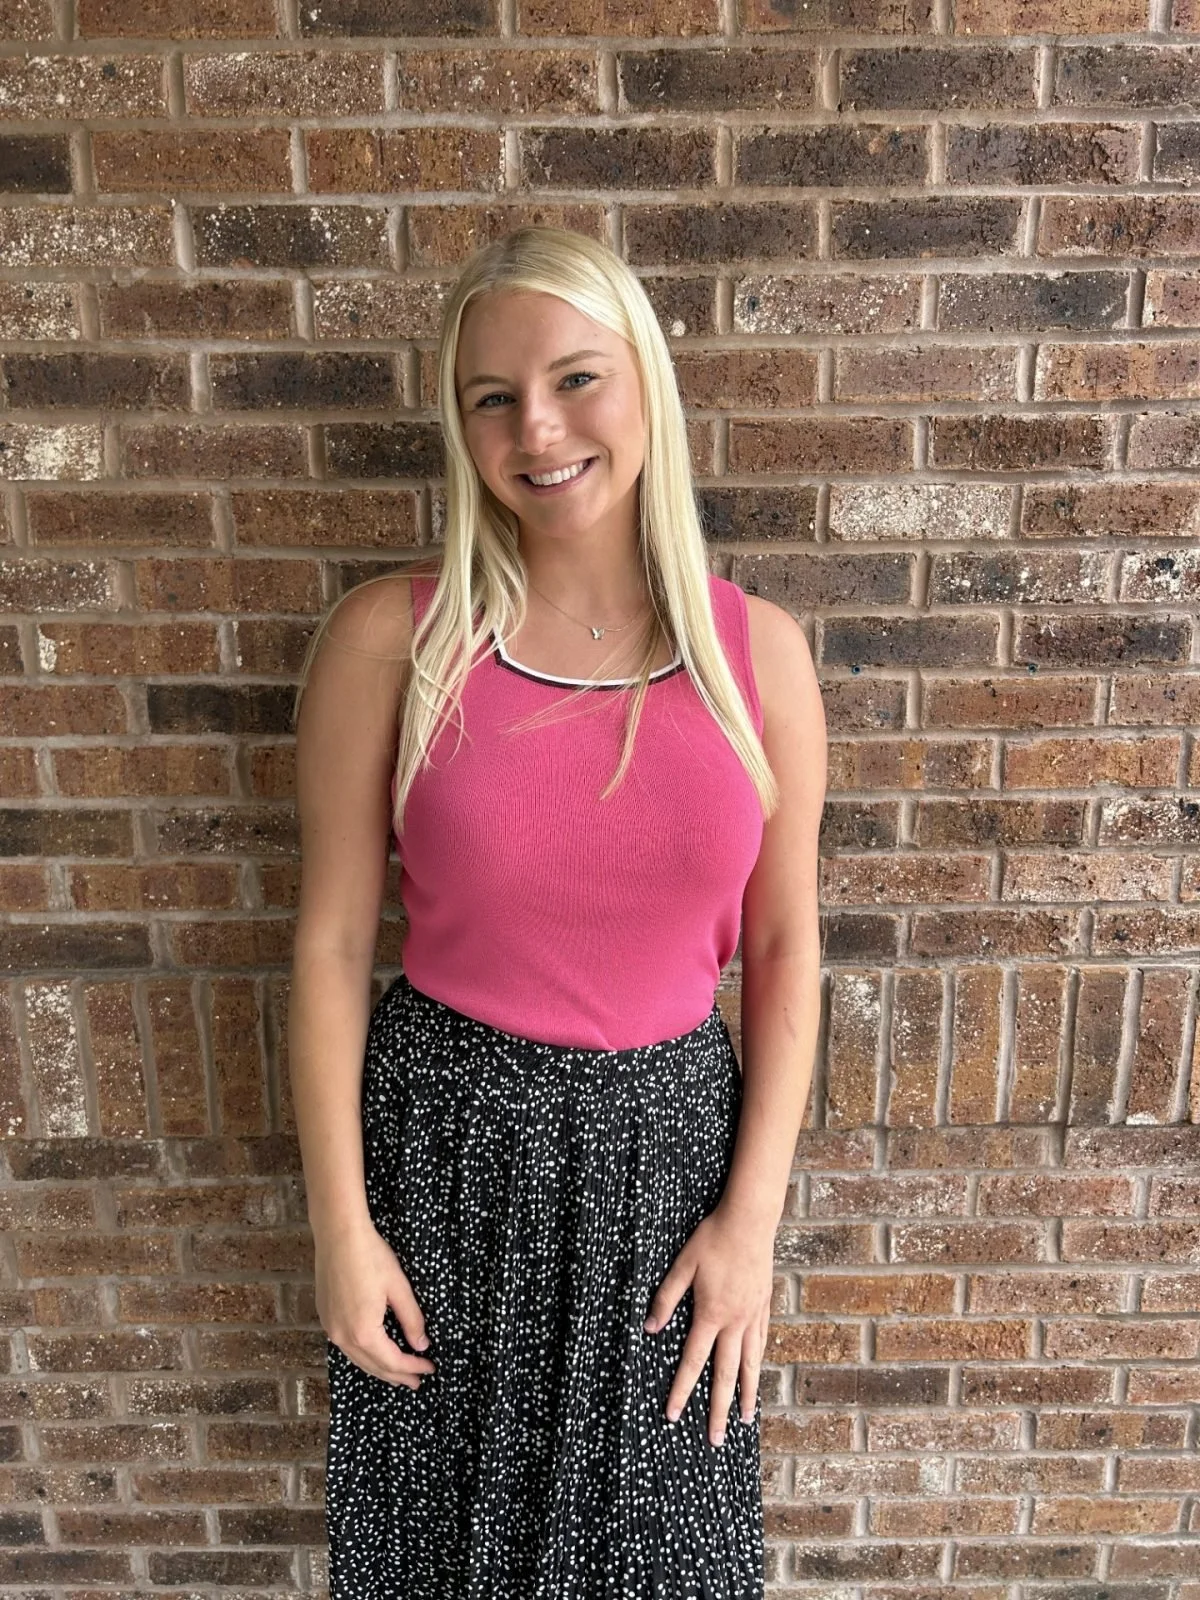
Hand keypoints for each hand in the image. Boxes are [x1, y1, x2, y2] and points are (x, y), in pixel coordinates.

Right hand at [315, 1218, 436, 1388]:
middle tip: (416, 1381)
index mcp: (363, 1332)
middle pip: (373, 1366)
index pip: (392, 1361)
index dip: (413, 1368)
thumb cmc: (371, 1257)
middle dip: (397, 1375)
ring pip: (358, 1359)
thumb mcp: (398, 1288)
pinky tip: (373, 1352)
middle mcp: (342, 1336)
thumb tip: (421, 1345)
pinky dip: (364, 1355)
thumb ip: (412, 1320)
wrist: (338, 1235)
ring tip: (397, 1374)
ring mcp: (330, 1327)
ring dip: (379, 1368)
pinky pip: (346, 1346)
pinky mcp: (325, 1316)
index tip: (430, 1368)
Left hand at [643, 1204, 773, 1445]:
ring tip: (744, 1420)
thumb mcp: (683, 1265)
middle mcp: (734, 1322)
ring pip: (749, 1364)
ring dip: (745, 1394)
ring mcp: (752, 1316)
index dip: (680, 1390)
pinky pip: (760, 1344)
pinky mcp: (763, 1307)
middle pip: (725, 1376)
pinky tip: (755, 1375)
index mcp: (711, 1315)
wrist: (750, 1222)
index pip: (692, 1362)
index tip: (672, 1416)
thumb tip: (651, 1327)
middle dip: (716, 1410)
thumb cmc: (713, 1240)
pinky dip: (757, 1365)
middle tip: (714, 1440)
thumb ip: (666, 1297)